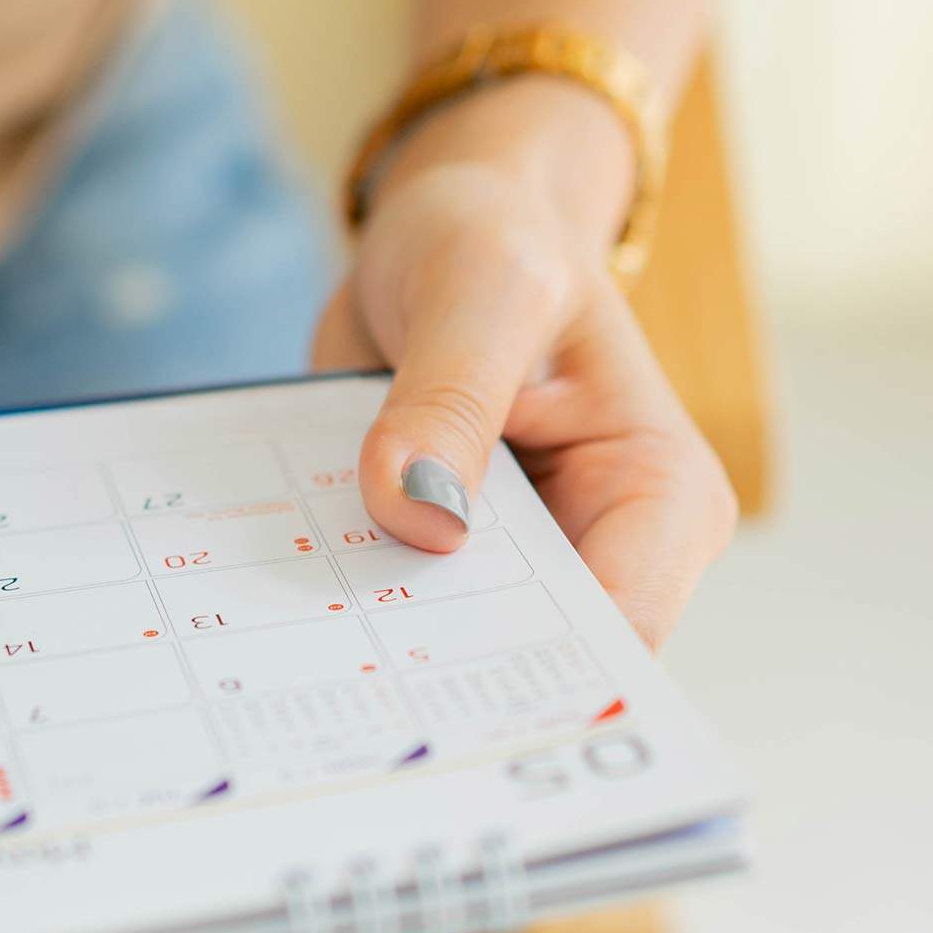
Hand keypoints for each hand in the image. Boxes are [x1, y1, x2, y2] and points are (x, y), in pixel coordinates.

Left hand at [312, 78, 736, 649]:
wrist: (449, 228)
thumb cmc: (497, 238)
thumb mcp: (482, 289)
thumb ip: (453, 398)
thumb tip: (418, 518)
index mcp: (660, 496)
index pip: (615, 628)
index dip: (529, 679)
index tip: (424, 704)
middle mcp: (600, 544)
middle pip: (527, 657)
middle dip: (438, 674)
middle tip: (326, 686)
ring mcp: (514, 555)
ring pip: (447, 643)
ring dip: (371, 641)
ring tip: (281, 651)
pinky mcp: (439, 546)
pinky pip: (389, 596)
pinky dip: (337, 592)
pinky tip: (272, 595)